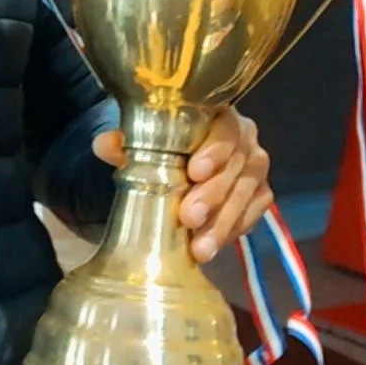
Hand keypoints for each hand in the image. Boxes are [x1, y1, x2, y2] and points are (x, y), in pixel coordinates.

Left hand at [93, 105, 271, 261]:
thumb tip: (106, 144)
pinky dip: (234, 230)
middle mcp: (244, 139)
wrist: (177, 157)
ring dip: (223, 223)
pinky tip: (215, 246)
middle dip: (213, 195)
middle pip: (237, 166)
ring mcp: (254, 168)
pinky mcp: (258, 195)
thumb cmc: (163, 142)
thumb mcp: (141, 139)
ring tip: (200, 248)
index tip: (194, 172)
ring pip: (247, 194)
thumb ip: (125, 141)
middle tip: (189, 218)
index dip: (213, 151)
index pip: (224, 130)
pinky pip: (253, 215)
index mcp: (219, 116)